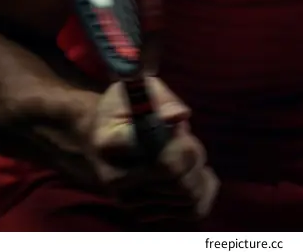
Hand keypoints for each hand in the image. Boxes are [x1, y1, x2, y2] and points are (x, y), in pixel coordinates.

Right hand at [88, 76, 218, 219]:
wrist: (98, 136)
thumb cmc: (125, 106)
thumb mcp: (138, 88)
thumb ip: (162, 98)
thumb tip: (181, 116)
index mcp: (110, 143)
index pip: (161, 159)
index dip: (182, 145)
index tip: (181, 128)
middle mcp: (116, 179)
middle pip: (178, 179)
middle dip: (193, 155)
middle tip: (185, 137)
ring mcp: (129, 201)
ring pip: (188, 197)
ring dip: (198, 171)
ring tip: (186, 151)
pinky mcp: (143, 214)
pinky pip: (190, 212)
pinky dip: (204, 193)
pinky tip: (198, 173)